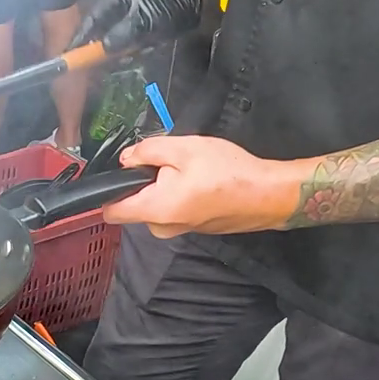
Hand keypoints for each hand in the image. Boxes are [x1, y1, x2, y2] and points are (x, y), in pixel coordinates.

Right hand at [70, 0, 204, 53]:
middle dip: (107, 52)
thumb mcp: (145, 21)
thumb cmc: (166, 8)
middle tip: (118, 59)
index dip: (78, 41)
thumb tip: (105, 49)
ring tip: (143, 48)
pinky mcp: (135, 36)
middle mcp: (115, 16)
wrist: (191, 5)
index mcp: (113, 5)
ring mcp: (124, 26)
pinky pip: (128, 51)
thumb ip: (123, 34)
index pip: (89, 24)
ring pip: (114, 48)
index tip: (70, 57)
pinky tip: (150, 47)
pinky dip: (137, 53)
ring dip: (127, 54)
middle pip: (98, 39)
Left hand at [103, 135, 300, 236]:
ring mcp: (179, 230)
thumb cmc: (228, 172)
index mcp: (154, 210)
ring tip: (193, 171)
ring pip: (157, 203)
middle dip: (146, 181)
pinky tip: (204, 182)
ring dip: (167, 186)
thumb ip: (146, 151)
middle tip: (174, 163)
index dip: (110, 190)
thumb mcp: (183, 149)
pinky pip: (175, 209)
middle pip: (136, 203)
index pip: (110, 212)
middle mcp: (162, 228)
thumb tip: (126, 159)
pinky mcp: (194, 228)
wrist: (268, 195)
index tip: (123, 172)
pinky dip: (182, 194)